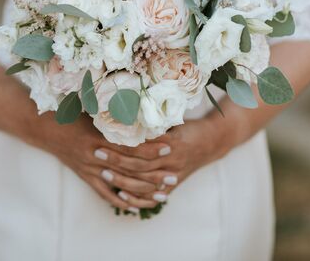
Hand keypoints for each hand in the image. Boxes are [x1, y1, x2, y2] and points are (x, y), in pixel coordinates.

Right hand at [31, 114, 171, 212]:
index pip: (130, 145)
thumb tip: (140, 103)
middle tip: (173, 175)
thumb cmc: (70, 113)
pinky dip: (119, 201)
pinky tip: (135, 207)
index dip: (151, 146)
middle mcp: (95, 155)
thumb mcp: (92, 108)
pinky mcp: (85, 176)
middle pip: (129, 167)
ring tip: (162, 193)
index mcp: (99, 136)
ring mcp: (90, 168)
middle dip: (153, 172)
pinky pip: (104, 193)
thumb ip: (114, 109)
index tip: (170, 146)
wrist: (44, 128)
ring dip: (143, 190)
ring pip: (120, 183)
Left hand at [92, 118, 227, 204]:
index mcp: (173, 143)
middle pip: (140, 165)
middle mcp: (173, 161)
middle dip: (117, 160)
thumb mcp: (174, 119)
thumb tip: (128, 110)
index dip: (123, 143)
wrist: (212, 142)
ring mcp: (173, 176)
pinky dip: (137, 199)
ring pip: (144, 183)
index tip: (105, 137)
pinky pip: (153, 197)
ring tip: (103, 174)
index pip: (142, 146)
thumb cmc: (189, 127)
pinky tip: (121, 196)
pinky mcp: (173, 186)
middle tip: (97, 153)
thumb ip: (154, 120)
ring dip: (122, 180)